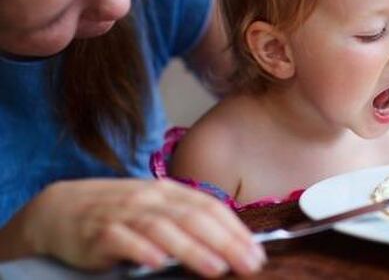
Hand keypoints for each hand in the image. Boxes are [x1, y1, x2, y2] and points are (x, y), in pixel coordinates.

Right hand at [8, 178, 264, 276]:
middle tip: (248, 264)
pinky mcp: (98, 232)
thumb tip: (227, 243)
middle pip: (193, 218)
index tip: (257, 252)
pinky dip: (141, 250)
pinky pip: (123, 239)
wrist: (61, 208)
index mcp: (169, 192)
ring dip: (192, 248)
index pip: (210, 206)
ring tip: (216, 267)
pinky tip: (158, 263)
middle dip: (225, 242)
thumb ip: (186, 221)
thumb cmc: (118, 212)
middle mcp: (150, 198)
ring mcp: (124, 213)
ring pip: (163, 228)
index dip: (235, 229)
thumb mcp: (156, 209)